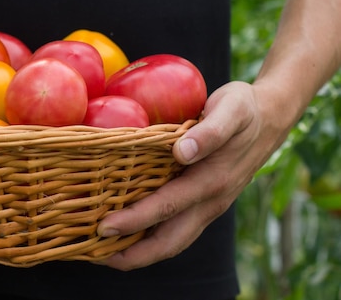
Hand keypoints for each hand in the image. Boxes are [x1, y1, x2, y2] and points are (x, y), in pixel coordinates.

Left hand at [96, 81, 288, 269]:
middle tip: (94, 254)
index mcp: (212, 181)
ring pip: (173, 241)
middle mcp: (210, 201)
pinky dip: (150, 239)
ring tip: (105, 254)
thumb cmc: (243, 110)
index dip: (134, 220)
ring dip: (139, 253)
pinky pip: (176, 230)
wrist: (270, 117)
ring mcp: (208, 206)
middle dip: (132, 255)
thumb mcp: (230, 110)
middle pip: (169, 241)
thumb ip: (209, 132)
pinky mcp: (205, 203)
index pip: (166, 207)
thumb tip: (182, 151)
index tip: (103, 227)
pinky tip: (129, 234)